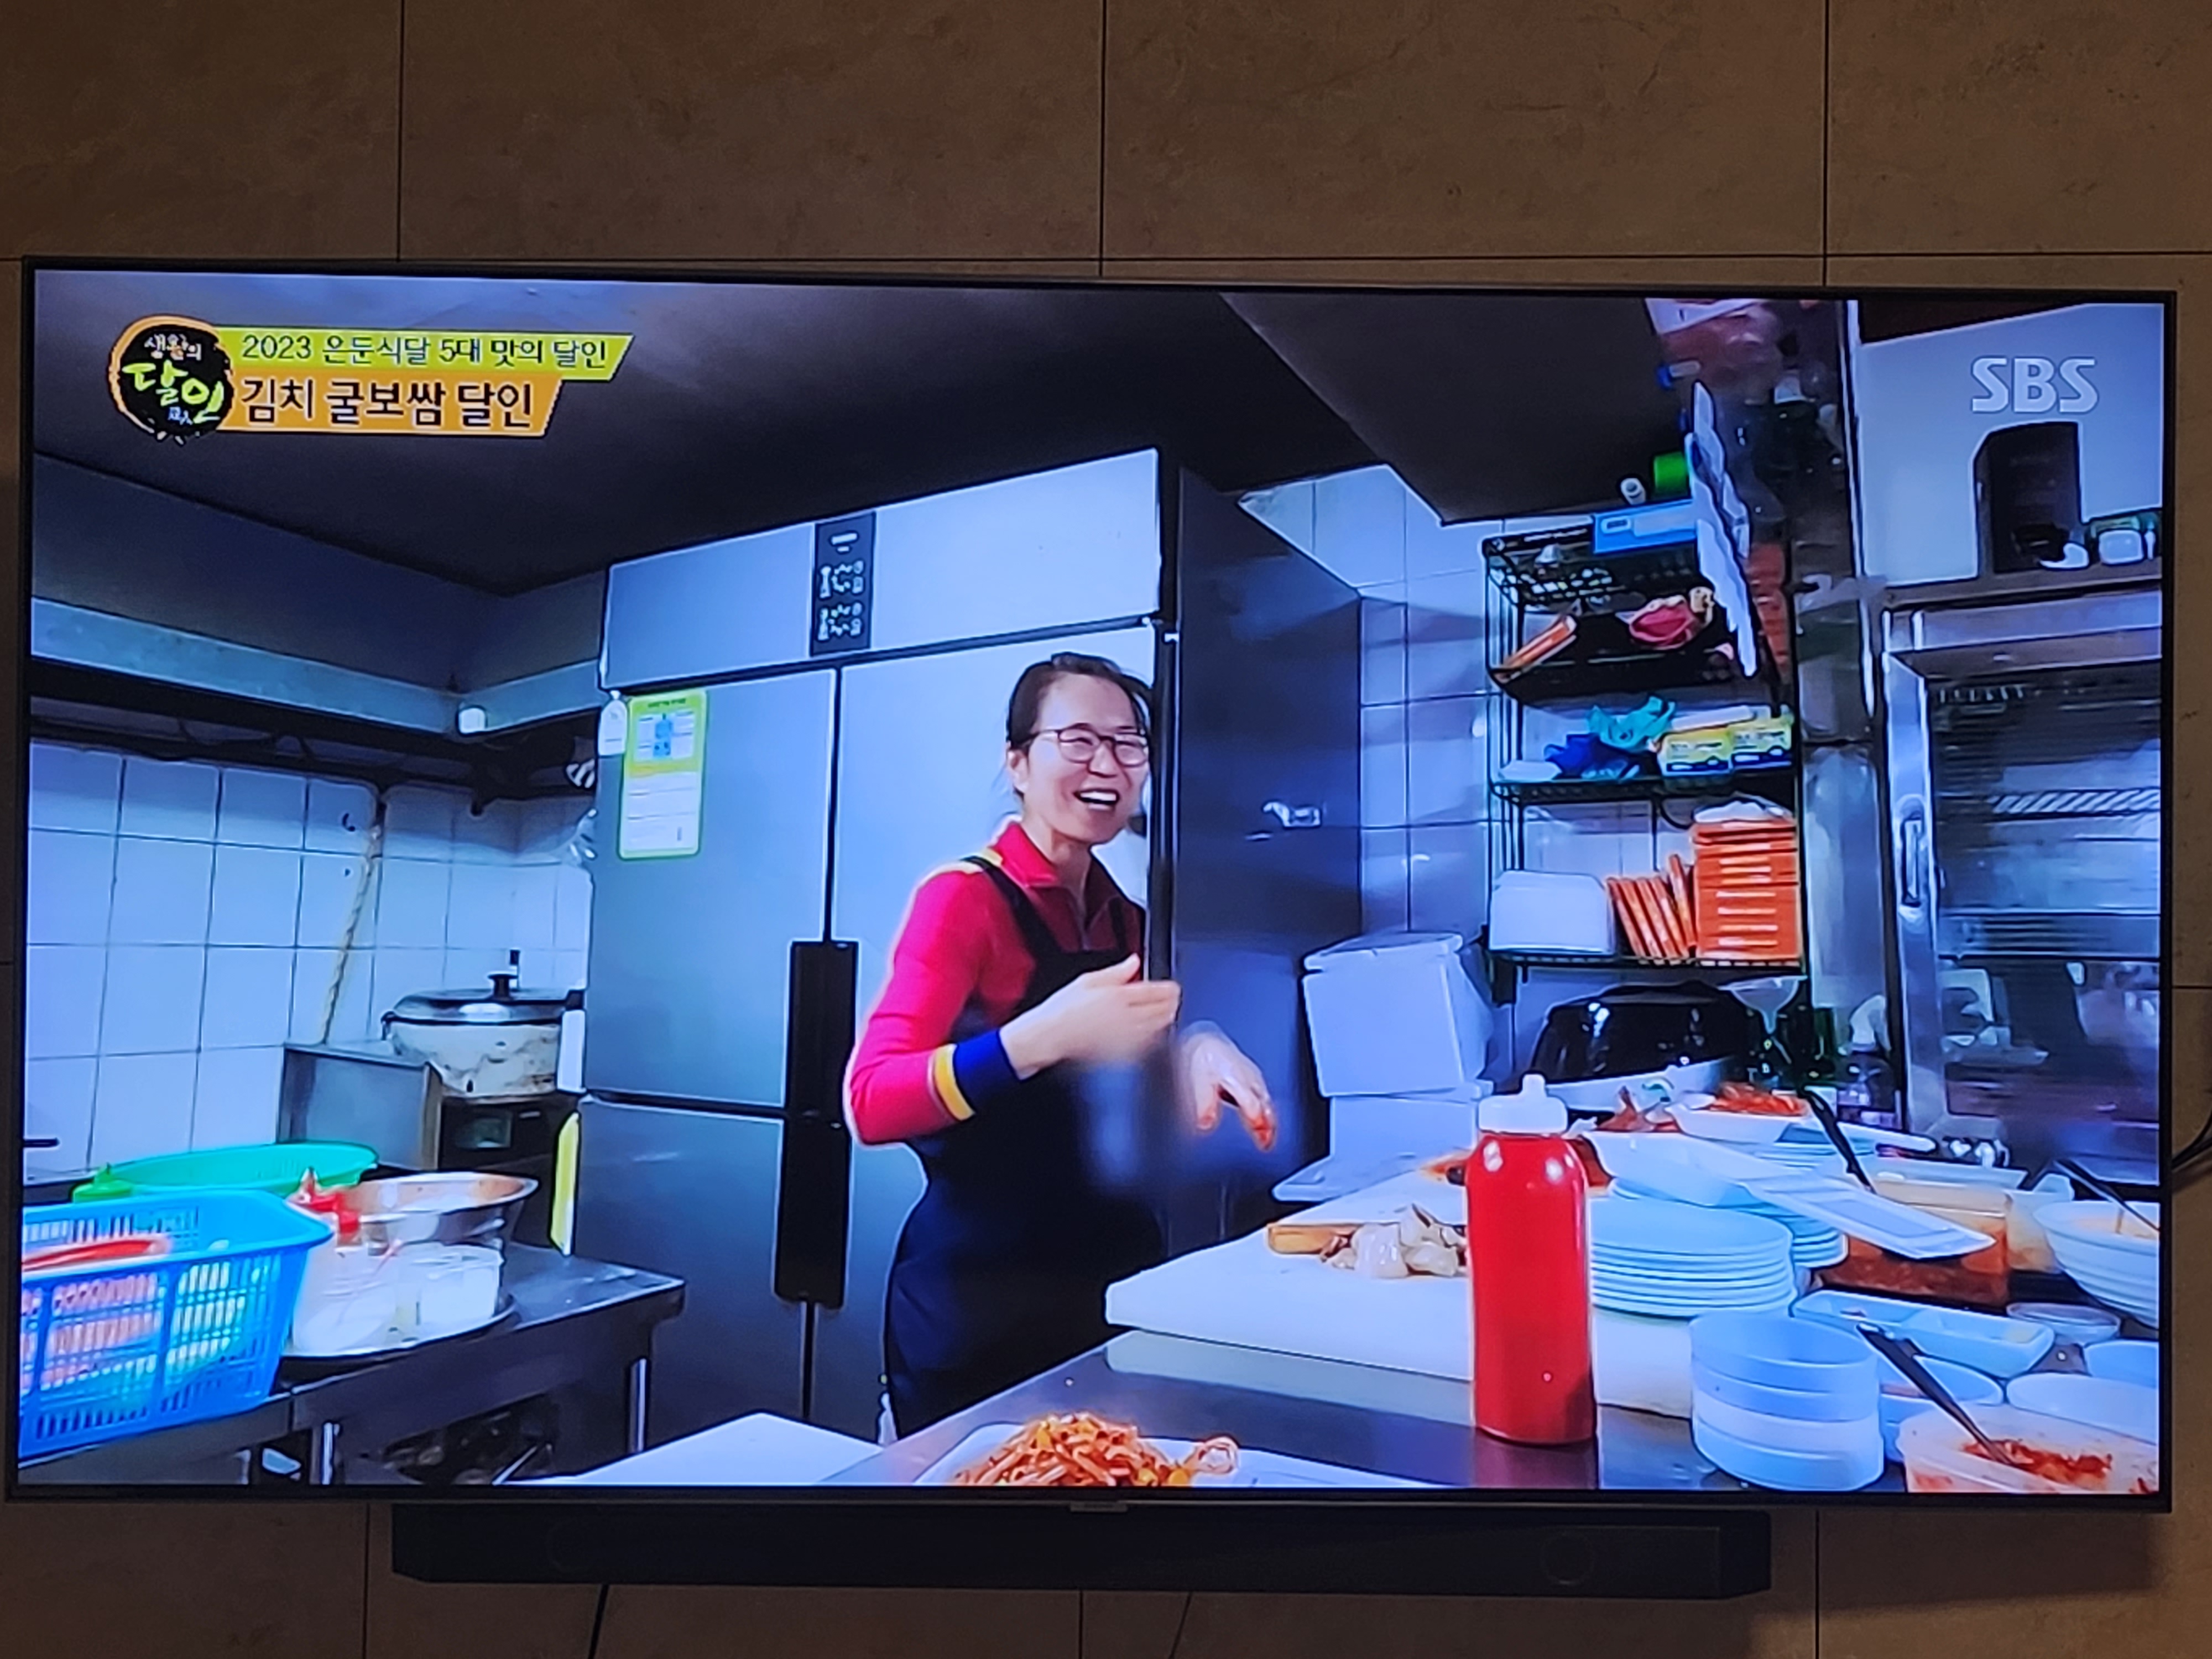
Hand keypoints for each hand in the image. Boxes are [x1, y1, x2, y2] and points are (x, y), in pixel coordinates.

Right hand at [1001, 956, 1180, 1076]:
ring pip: (1159, 1027)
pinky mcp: (1123, 1051)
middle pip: (1163, 1009)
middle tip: (1174, 999)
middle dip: (1172, 1003)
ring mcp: (1126, 1036)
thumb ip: (1116, 971)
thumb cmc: (1063, 1009)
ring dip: (1167, 1018)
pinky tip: (1152, 1031)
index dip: (1170, 989)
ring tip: (1167, 1012)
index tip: (1174, 988)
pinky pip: (1148, 1043)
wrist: (1050, 1036)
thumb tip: (1134, 962)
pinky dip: (1155, 1035)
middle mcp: (1126, 1017)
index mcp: (1119, 996)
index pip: (1157, 991)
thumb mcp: (1087, 980)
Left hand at [1180, 1027, 1276, 1150]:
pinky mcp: (1251, 1075)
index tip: (1261, 1138)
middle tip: (1266, 1143)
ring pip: (1265, 1100)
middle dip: (1267, 1125)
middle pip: (1264, 1104)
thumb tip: (1206, 1125)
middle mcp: (1249, 1076)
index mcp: (1237, 1077)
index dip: (1257, 1121)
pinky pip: (1261, 1095)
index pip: (1252, 1103)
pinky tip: (1258, 1119)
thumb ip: (1205, 1104)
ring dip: (1268, 1119)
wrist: (1204, 1038)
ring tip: (1266, 1138)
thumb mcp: (1199, 1081)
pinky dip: (1263, 1110)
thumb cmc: (1202, 1056)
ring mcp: (1252, 1075)